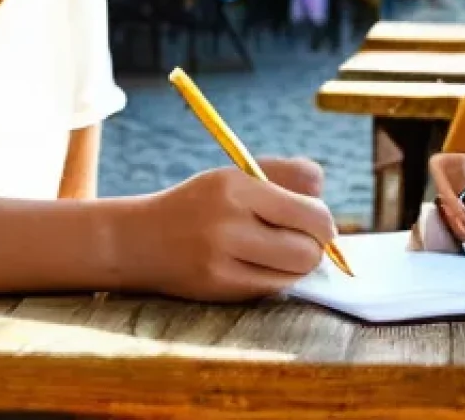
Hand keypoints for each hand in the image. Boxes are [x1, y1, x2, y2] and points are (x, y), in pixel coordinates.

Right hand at [120, 157, 336, 302]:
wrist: (141, 239)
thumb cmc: (202, 202)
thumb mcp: (236, 175)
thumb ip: (285, 175)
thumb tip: (323, 194)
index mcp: (236, 185)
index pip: (308, 209)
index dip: (323, 220)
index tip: (319, 221)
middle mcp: (228, 223)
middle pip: (307, 249)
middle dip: (316, 246)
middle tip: (305, 239)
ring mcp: (222, 260)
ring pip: (294, 273)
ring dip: (299, 264)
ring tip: (284, 250)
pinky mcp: (218, 290)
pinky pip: (272, 288)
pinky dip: (278, 278)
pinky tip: (262, 265)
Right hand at [427, 153, 464, 242]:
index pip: (438, 166)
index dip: (441, 184)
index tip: (460, 204)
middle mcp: (457, 181)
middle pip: (436, 192)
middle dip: (450, 212)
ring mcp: (458, 199)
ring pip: (440, 212)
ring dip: (454, 226)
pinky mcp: (462, 218)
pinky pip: (449, 225)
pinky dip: (458, 234)